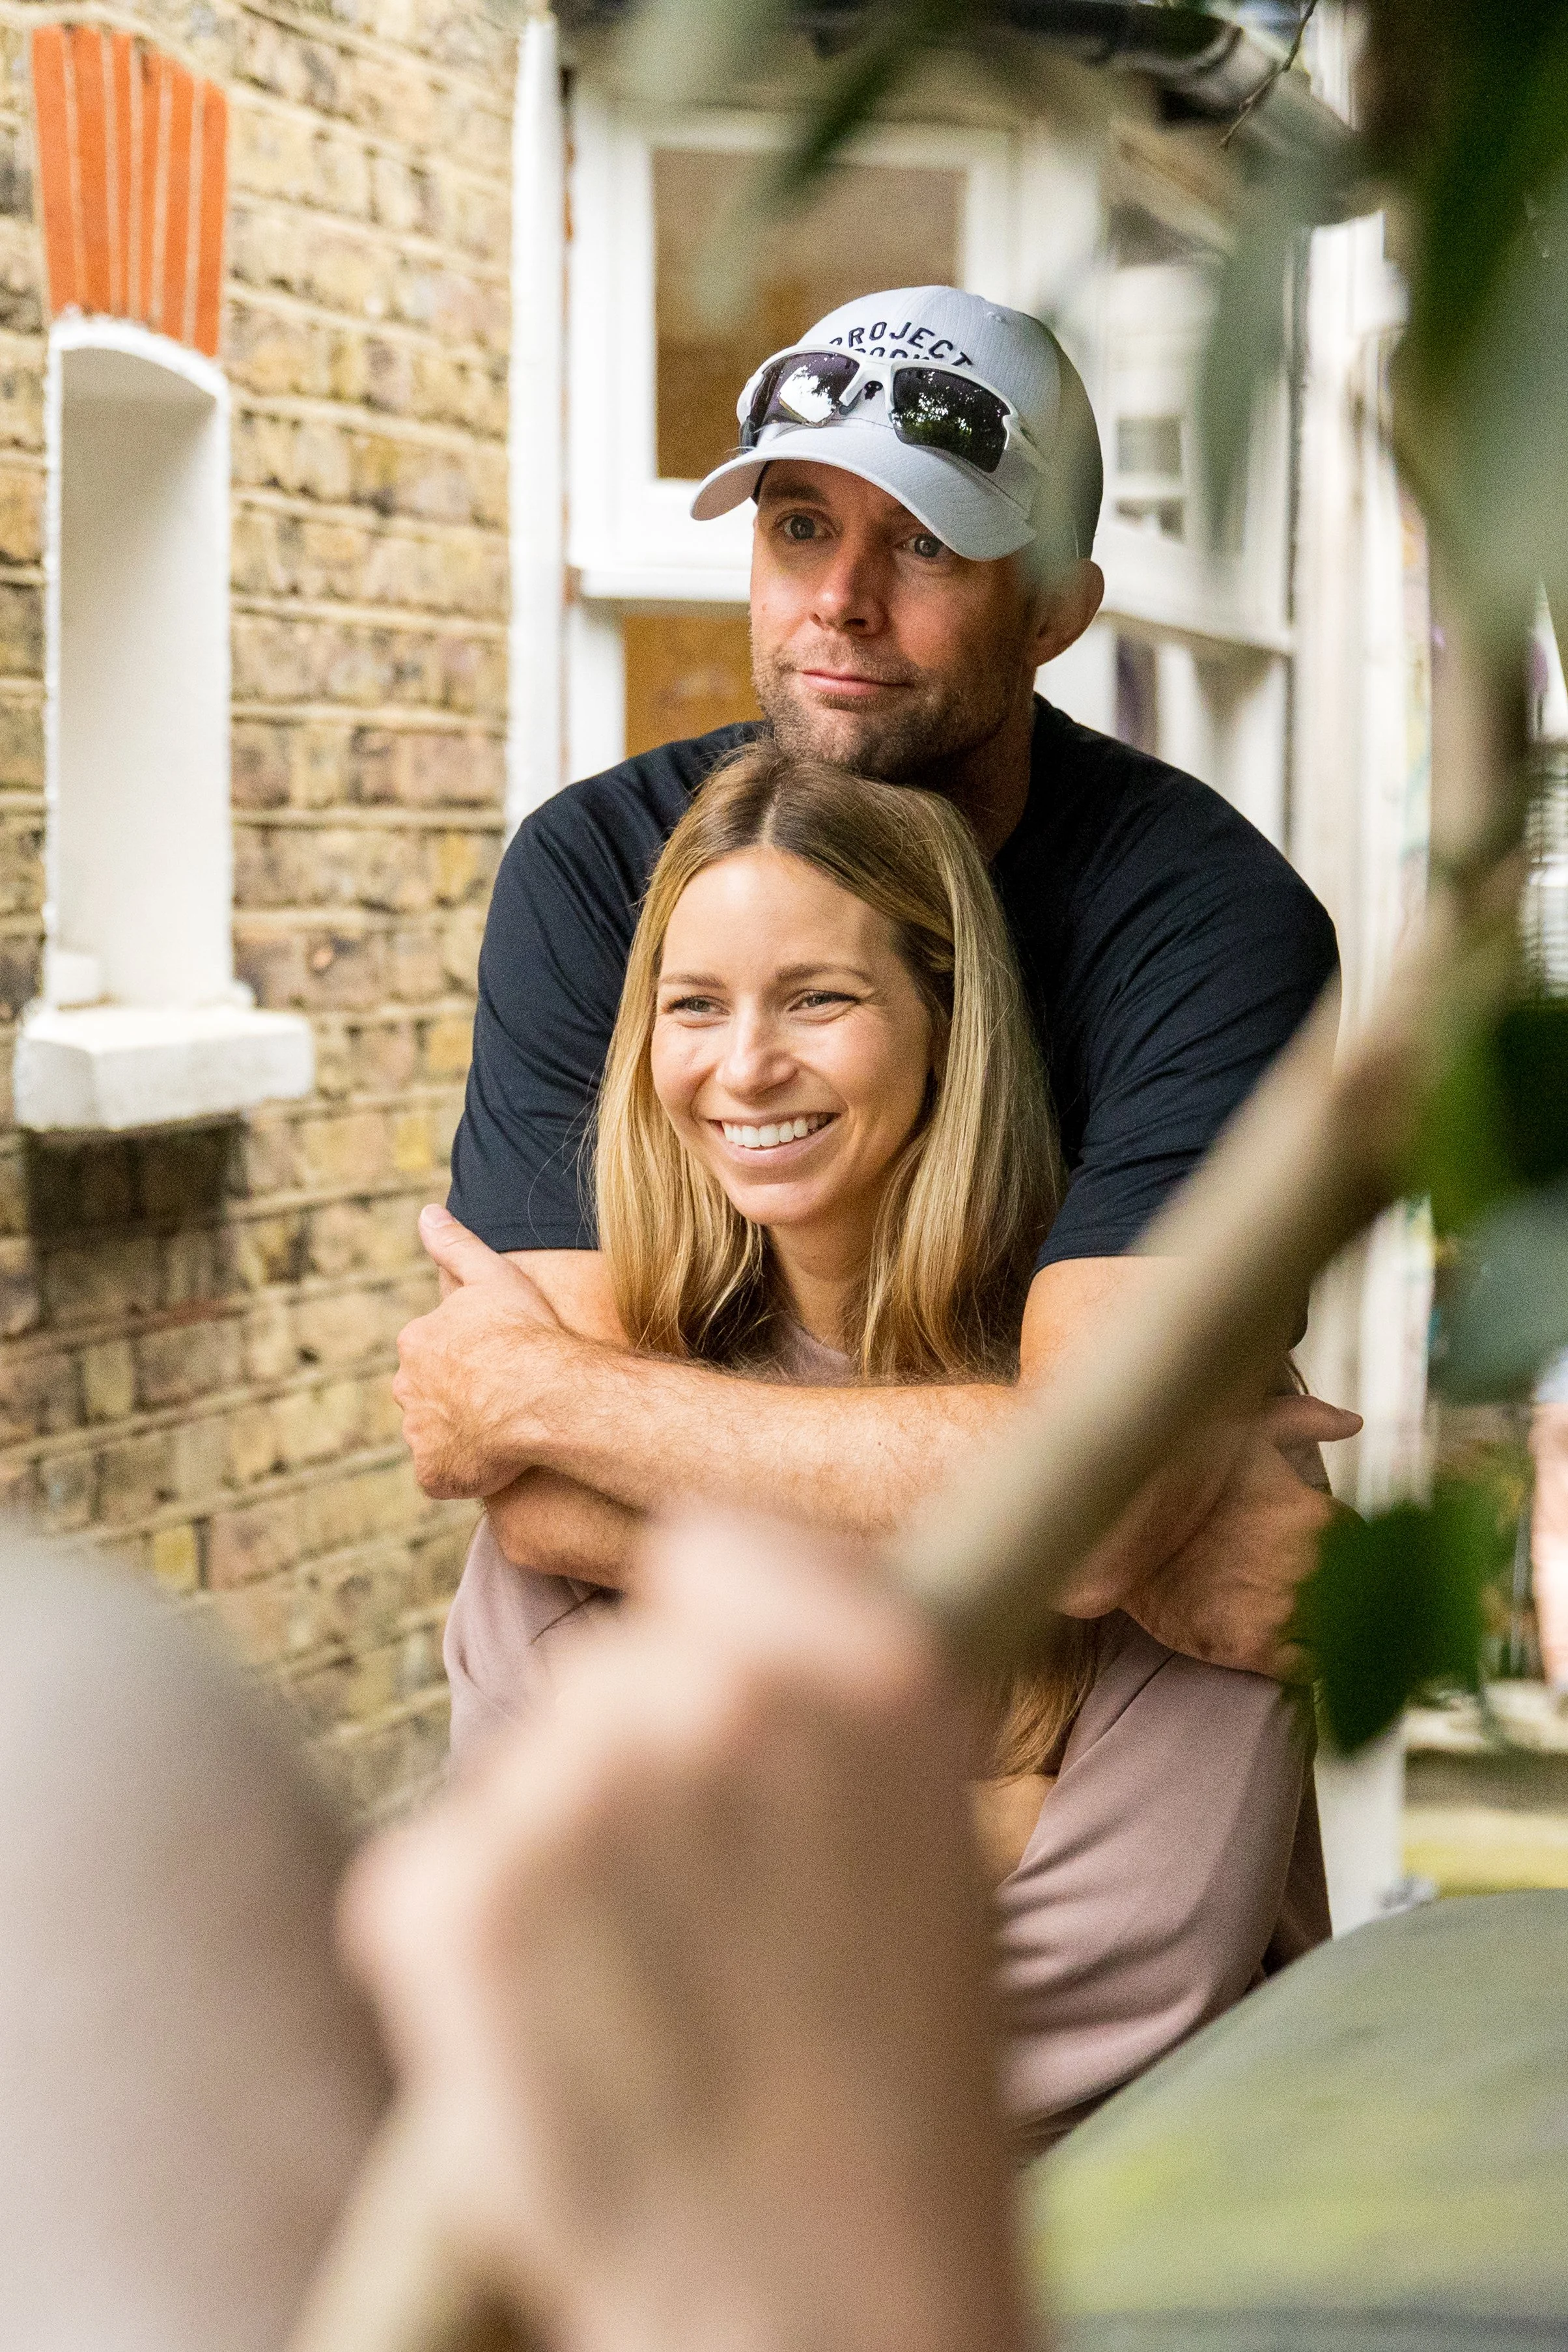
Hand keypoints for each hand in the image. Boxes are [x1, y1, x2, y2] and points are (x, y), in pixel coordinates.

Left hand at [341, 1512, 1027, 2351]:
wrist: (828, 2304)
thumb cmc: (889, 2090)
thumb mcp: (928, 1847)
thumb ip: (824, 1710)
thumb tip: (713, 1624)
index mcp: (869, 1671)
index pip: (706, 1553)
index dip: (701, 1640)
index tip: (718, 1730)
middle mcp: (723, 1697)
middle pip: (604, 1673)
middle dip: (627, 1772)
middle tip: (696, 1928)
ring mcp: (582, 1790)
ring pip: (519, 1775)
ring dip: (549, 1866)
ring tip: (640, 2006)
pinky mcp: (454, 1897)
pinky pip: (430, 1869)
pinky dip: (460, 1952)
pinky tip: (552, 2046)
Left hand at [394, 1207, 576, 1497]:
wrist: (539, 1394)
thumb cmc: (523, 1332)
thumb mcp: (492, 1275)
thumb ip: (455, 1246)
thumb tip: (425, 1213)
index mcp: (417, 1340)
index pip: (433, 1351)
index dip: (469, 1358)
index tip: (501, 1362)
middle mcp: (407, 1387)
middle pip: (429, 1394)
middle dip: (457, 1398)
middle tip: (503, 1400)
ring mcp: (418, 1433)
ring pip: (435, 1435)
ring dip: (460, 1436)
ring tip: (506, 1434)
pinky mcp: (433, 1473)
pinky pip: (443, 1476)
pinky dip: (461, 1474)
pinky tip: (494, 1466)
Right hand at [1112, 1392, 1360, 1677]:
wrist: (1117, 1531)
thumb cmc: (1182, 1476)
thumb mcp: (1242, 1429)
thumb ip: (1303, 1419)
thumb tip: (1354, 1422)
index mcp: (1320, 1516)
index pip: (1369, 1546)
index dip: (1353, 1551)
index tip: (1330, 1552)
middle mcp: (1311, 1568)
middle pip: (1360, 1596)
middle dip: (1346, 1593)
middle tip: (1313, 1587)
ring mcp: (1282, 1611)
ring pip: (1338, 1634)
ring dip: (1328, 1629)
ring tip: (1300, 1616)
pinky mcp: (1251, 1649)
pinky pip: (1308, 1669)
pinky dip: (1305, 1662)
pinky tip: (1285, 1643)